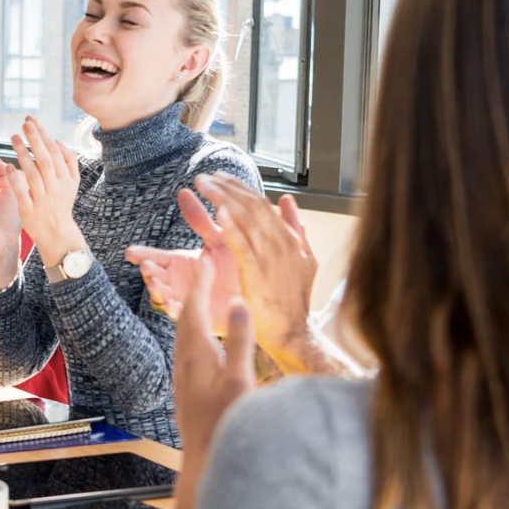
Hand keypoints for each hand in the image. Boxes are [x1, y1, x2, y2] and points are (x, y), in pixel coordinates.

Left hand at [1, 116, 85, 266]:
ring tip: (14, 138)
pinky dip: (16, 180)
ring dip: (24, 154)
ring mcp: (43, 199)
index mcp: (65, 178)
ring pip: (33, 173)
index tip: (32, 120)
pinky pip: (23, 193)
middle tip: (24, 123)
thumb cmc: (61, 204)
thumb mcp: (72, 182)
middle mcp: (55, 186)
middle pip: (45, 159)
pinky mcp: (30, 210)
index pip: (54, 151)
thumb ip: (69, 161)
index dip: (43, 134)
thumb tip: (58, 141)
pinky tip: (7, 166)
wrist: (57, 234)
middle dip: (35, 140)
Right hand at [129, 190, 238, 332]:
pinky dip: (175, 310)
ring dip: (157, 290)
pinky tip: (172, 305)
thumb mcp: (216, 239)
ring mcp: (184, 298)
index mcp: (180, 263)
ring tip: (156, 284)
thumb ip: (199, 220)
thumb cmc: (234, 264)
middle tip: (146, 266)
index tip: (129, 252)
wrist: (253, 291)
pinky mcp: (196, 315)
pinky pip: (181, 314)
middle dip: (149, 272)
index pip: (156, 257)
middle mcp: (177, 281)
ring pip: (163, 296)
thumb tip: (184, 191)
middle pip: (155, 276)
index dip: (142, 254)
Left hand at [172, 244, 256, 462]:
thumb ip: (240, 341)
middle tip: (202, 269)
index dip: (202, 282)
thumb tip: (238, 304)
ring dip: (190, 310)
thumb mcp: (240, 379)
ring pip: (183, 333)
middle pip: (185, 317)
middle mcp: (184, 362)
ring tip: (198, 294)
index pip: (196, 308)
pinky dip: (192, 331)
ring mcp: (183, 376)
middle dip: (194, 290)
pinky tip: (199, 339)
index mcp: (197, 354)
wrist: (205, 459)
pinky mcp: (186, 388)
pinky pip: (186, 348)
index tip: (206, 258)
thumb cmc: (225, 423)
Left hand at [193, 174, 319, 360]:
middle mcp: (280, 242)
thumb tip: (288, 201)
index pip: (261, 204)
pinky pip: (243, 246)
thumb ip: (294, 229)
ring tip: (204, 185)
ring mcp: (270, 257)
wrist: (294, 332)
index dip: (240, 188)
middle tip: (205, 176)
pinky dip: (232, 228)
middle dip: (227, 188)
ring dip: (224, 199)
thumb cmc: (294, 301)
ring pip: (246, 220)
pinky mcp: (258, 273)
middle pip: (251, 206)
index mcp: (288, 238)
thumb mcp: (303, 260)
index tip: (221, 177)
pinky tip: (219, 213)